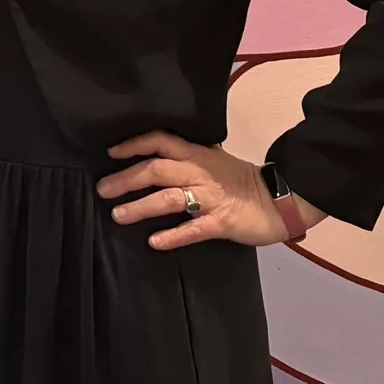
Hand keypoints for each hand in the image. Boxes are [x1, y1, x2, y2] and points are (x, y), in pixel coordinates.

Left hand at [96, 132, 324, 250]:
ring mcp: (211, 198)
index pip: (161, 141)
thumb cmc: (244, 181)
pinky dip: (173, 235)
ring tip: (117, 215)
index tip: (111, 152)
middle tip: (102, 189)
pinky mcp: (222, 222)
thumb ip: (191, 156)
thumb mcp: (216, 160)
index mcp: (198, 154)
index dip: (134, 145)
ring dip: (140, 206)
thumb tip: (161, 152)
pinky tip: (154, 241)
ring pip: (169, 198)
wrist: (281, 199)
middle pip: (156, 169)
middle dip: (126, 178)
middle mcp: (200, 172)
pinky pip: (193, 228)